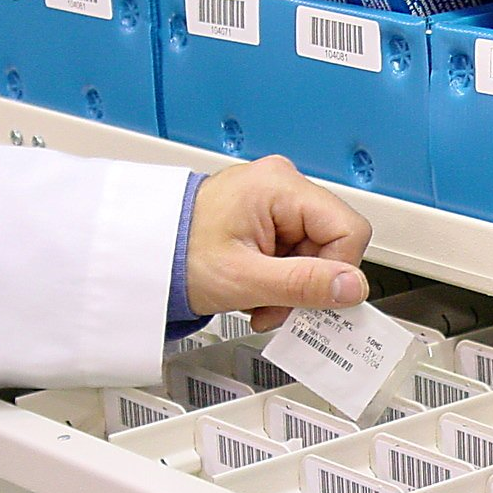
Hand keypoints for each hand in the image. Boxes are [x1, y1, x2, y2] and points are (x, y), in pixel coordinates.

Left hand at [186, 156, 372, 332]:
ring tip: (259, 300)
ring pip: (317, 252)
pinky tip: (258, 289)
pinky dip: (282, 278)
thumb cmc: (176, 255)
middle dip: (309, 284)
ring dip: (294, 287)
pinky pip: (297, 251)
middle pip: (333, 242)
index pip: (348, 229)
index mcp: (279, 185)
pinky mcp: (268, 216)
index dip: (338, 271)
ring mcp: (275, 200)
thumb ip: (303, 284)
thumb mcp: (244, 278)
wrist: (139, 254)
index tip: (314, 301)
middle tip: (276, 308)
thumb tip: (353, 287)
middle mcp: (282, 184)